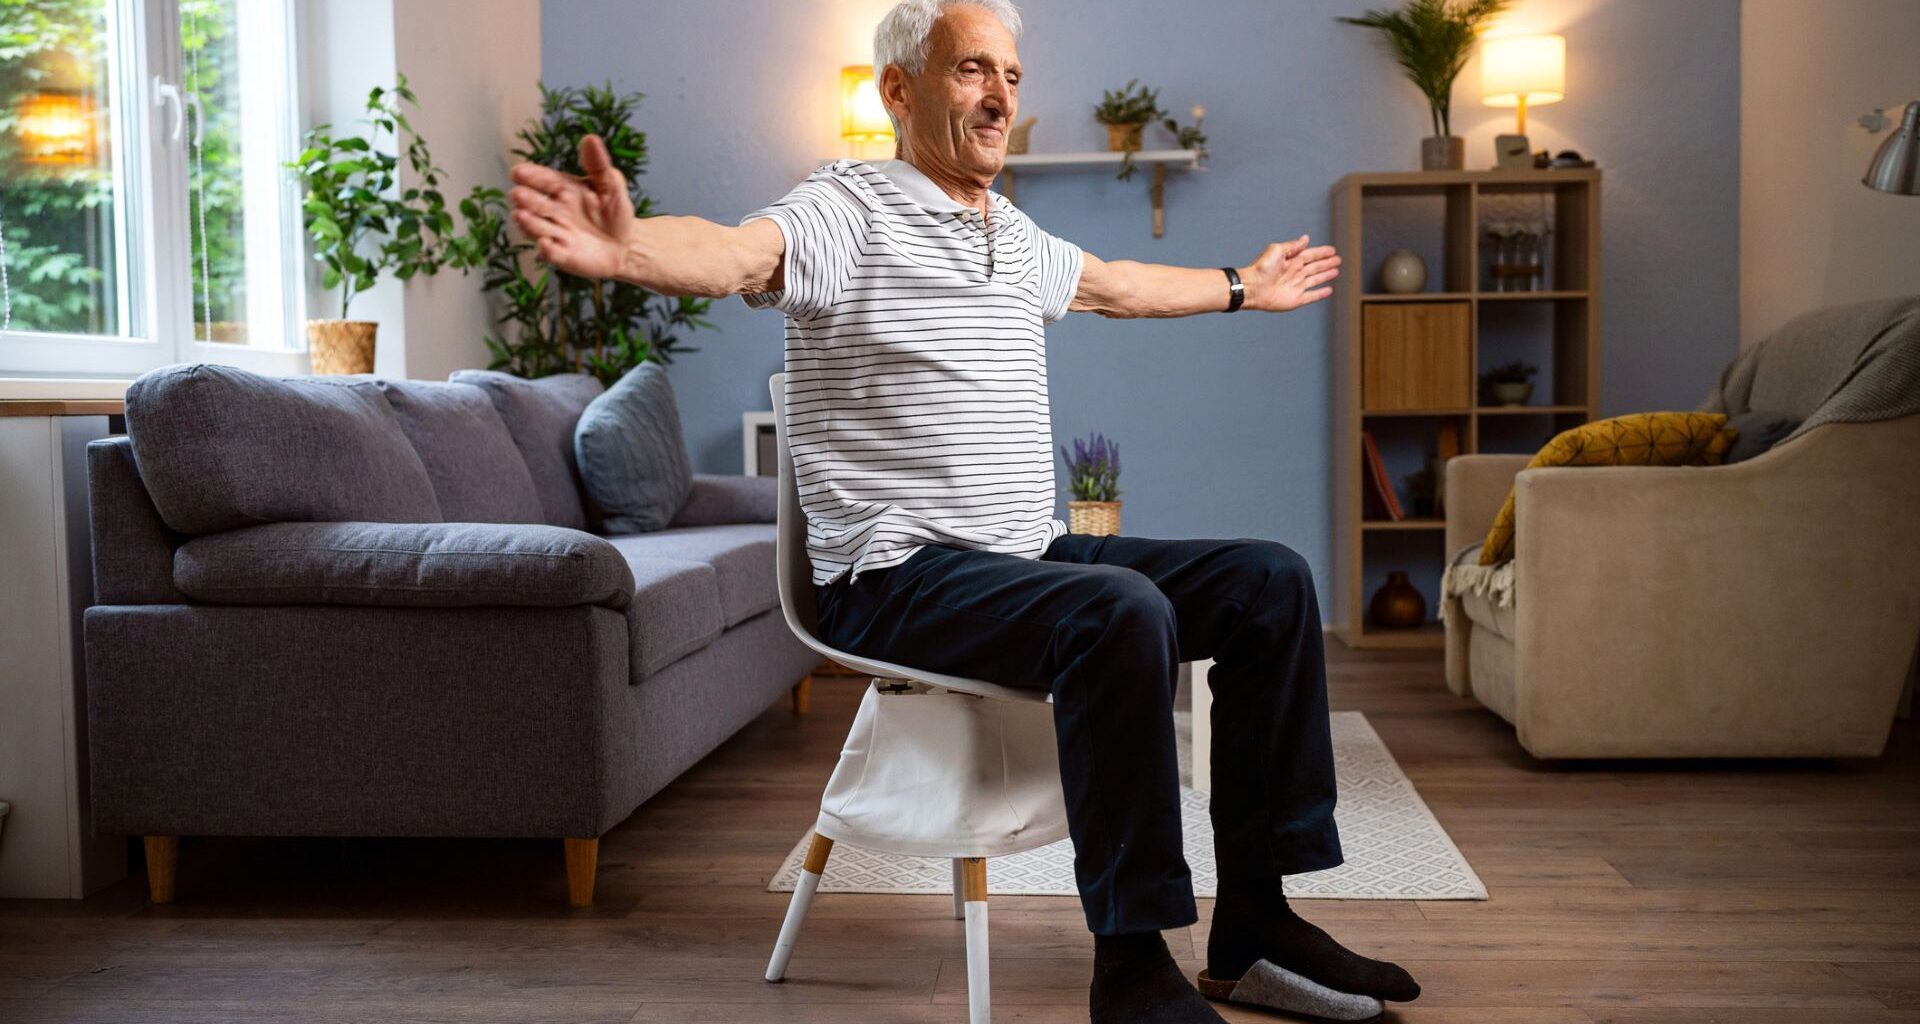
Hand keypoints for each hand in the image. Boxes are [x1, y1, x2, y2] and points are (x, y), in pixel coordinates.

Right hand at [508, 134, 633, 279]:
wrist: (627, 245)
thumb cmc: (615, 212)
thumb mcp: (611, 185)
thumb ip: (599, 165)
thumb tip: (590, 138)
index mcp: (564, 190)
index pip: (545, 180)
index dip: (531, 176)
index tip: (518, 172)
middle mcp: (555, 212)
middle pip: (536, 204)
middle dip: (526, 199)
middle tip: (517, 194)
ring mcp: (558, 234)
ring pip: (538, 228)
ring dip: (529, 223)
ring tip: (521, 216)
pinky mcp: (564, 256)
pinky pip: (554, 254)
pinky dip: (548, 250)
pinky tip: (544, 244)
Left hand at [1240, 234, 1340, 311]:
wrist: (1252, 288)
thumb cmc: (1261, 268)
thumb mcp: (1276, 250)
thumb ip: (1292, 246)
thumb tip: (1306, 238)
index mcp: (1292, 260)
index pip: (1311, 254)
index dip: (1322, 252)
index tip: (1332, 250)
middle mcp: (1296, 272)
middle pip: (1316, 266)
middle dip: (1327, 263)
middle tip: (1338, 259)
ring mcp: (1297, 286)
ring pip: (1316, 279)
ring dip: (1326, 275)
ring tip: (1336, 271)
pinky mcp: (1296, 299)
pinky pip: (1312, 296)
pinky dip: (1321, 293)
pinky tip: (1329, 290)